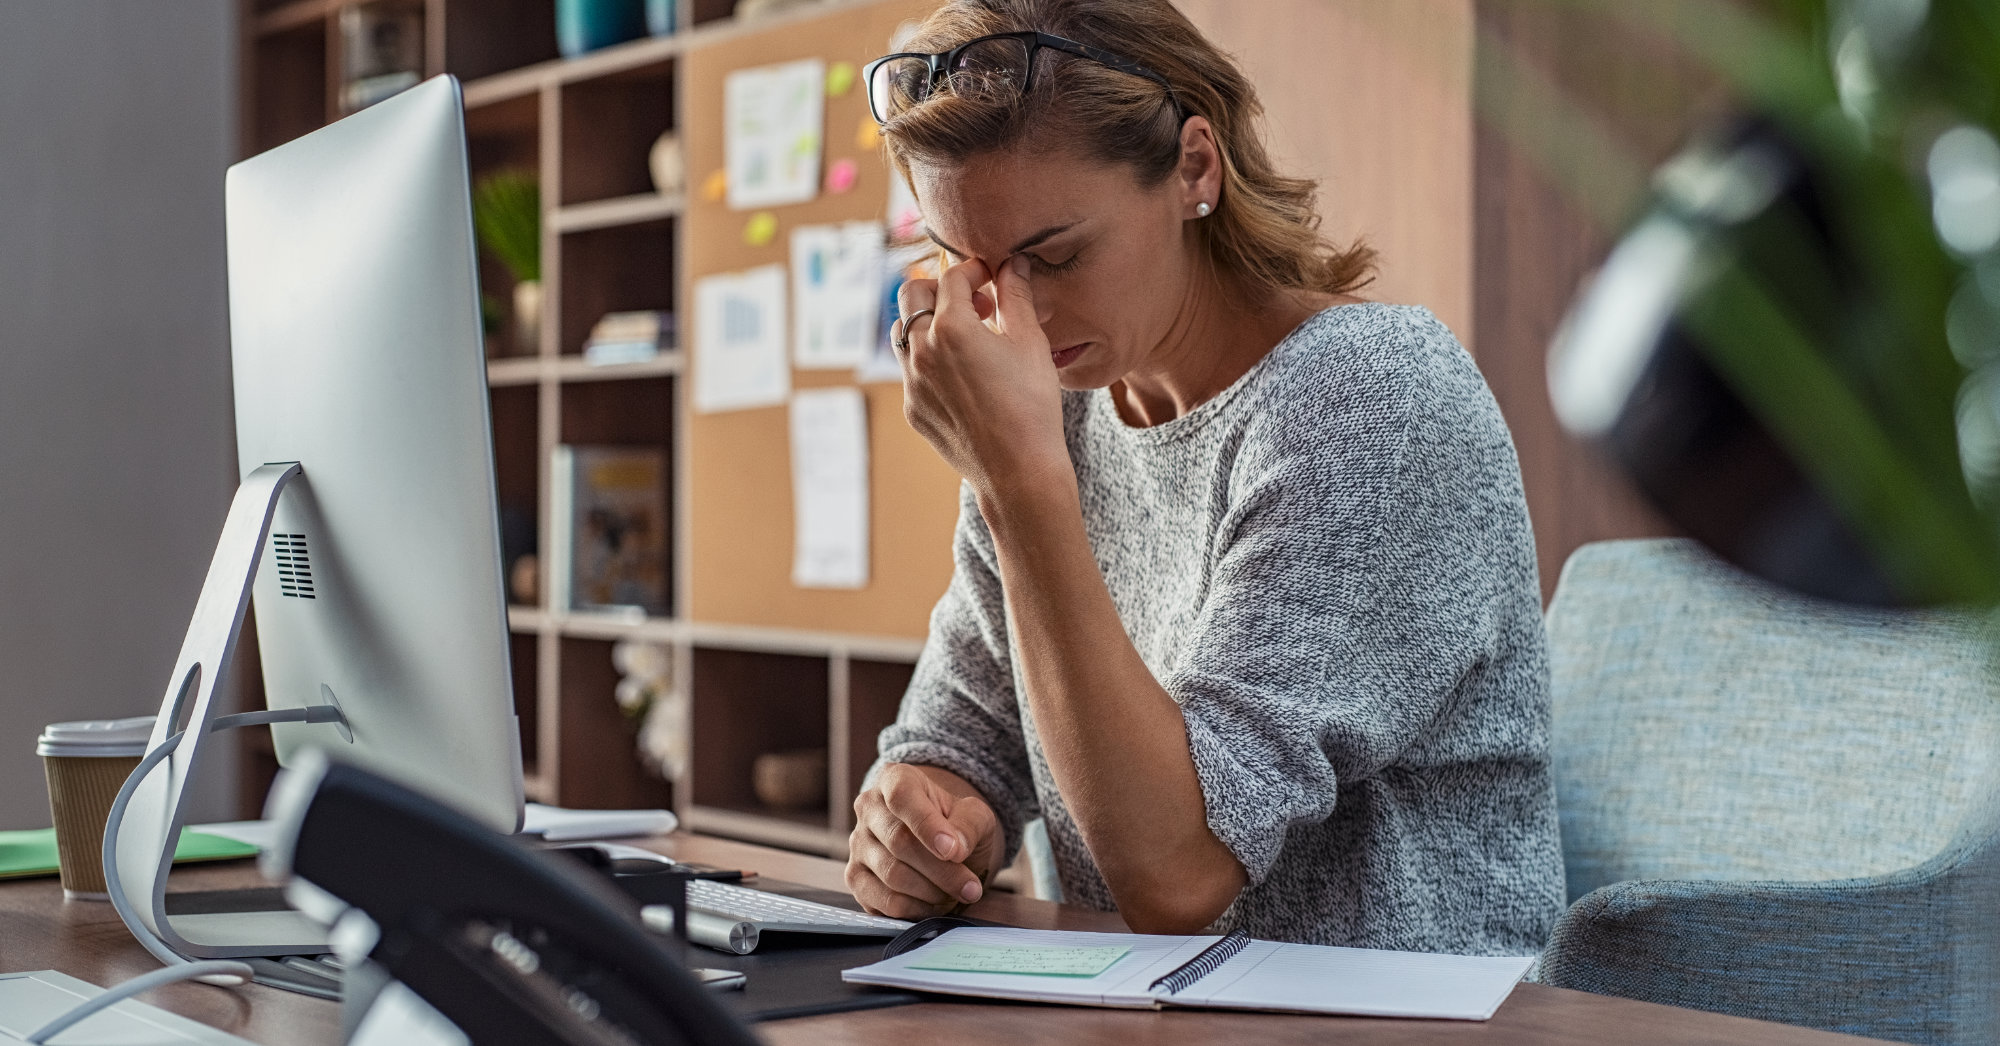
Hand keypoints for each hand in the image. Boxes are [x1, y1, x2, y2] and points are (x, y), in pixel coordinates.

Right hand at [846, 763, 1003, 919]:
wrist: (941, 843)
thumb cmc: (955, 824)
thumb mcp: (975, 816)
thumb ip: (969, 825)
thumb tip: (954, 849)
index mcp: (895, 779)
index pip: (902, 797)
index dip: (927, 826)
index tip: (953, 852)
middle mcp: (868, 808)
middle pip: (899, 842)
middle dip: (942, 871)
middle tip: (971, 887)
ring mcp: (858, 844)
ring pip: (892, 874)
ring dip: (932, 892)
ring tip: (956, 894)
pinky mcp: (856, 878)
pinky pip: (882, 901)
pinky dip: (914, 909)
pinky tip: (934, 904)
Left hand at [895, 255, 1070, 499]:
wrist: (1018, 471)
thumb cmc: (1031, 405)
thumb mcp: (1030, 342)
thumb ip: (1017, 296)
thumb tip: (1013, 263)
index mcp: (951, 327)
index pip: (952, 277)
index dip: (974, 270)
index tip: (991, 278)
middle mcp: (922, 350)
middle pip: (911, 294)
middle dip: (940, 288)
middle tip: (974, 302)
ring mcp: (911, 382)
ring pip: (903, 332)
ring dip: (927, 322)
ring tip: (964, 335)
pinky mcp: (912, 408)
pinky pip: (910, 370)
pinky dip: (929, 358)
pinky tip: (963, 374)